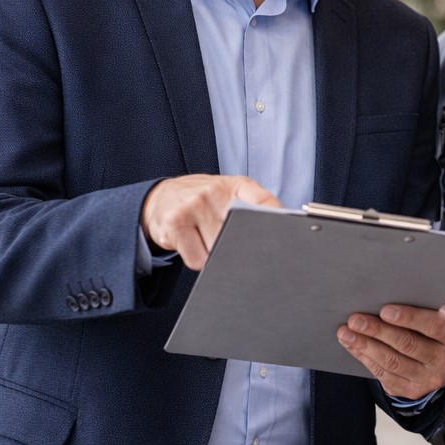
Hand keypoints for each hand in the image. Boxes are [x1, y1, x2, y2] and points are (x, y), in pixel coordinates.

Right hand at [139, 174, 278, 269]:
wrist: (160, 197)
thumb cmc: (203, 200)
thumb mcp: (231, 193)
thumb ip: (256, 206)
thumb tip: (282, 230)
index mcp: (236, 185)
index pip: (264, 203)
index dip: (277, 221)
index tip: (285, 238)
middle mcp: (214, 191)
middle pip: (242, 237)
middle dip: (242, 248)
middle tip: (235, 245)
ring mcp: (193, 206)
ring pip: (218, 252)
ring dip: (216, 255)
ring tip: (207, 239)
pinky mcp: (174, 224)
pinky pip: (198, 260)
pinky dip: (198, 259)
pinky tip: (193, 244)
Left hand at [337, 304, 444, 400]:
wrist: (436, 358)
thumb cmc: (428, 326)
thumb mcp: (433, 314)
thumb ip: (417, 306)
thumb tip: (381, 295)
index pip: (434, 325)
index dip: (409, 317)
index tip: (384, 310)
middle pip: (408, 344)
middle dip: (378, 331)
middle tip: (355, 319)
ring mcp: (428, 379)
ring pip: (392, 362)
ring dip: (365, 345)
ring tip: (346, 332)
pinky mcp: (410, 391)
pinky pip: (383, 374)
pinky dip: (364, 357)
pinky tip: (351, 345)